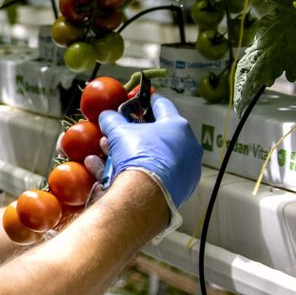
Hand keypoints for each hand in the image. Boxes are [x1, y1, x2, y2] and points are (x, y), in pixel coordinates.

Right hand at [97, 95, 202, 233]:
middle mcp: (188, 145)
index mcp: (177, 125)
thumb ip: (112, 119)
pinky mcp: (183, 186)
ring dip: (137, 153)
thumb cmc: (138, 156)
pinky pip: (160, 173)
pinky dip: (143, 170)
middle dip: (137, 132)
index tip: (139, 99)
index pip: (162, 104)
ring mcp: (188, 167)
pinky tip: (124, 173)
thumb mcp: (118, 132)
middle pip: (159, 133)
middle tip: (121, 133)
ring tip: (113, 155)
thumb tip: (107, 115)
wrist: (147, 195)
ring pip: (158, 154)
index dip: (147, 100)